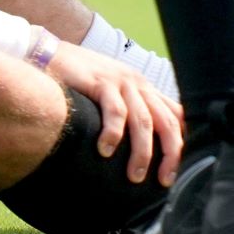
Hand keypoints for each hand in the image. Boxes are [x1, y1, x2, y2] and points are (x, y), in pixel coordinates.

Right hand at [46, 41, 182, 186]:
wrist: (49, 53)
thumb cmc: (79, 81)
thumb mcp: (112, 94)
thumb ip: (127, 112)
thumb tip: (138, 149)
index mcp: (144, 88)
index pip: (177, 114)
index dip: (184, 142)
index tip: (180, 169)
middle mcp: (138, 84)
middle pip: (167, 121)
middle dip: (171, 154)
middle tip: (164, 180)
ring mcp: (120, 82)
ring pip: (143, 121)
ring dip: (142, 152)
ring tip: (134, 176)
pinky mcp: (100, 82)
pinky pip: (115, 111)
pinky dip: (113, 134)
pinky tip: (105, 151)